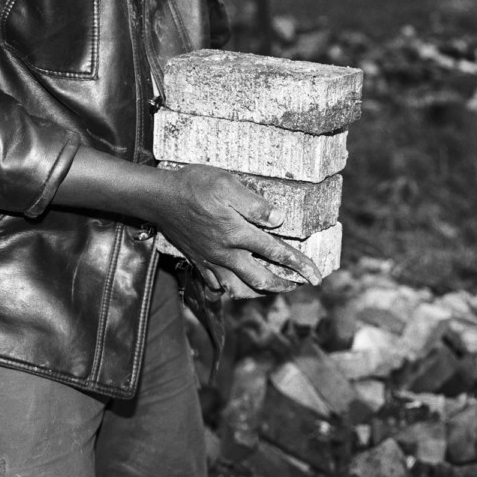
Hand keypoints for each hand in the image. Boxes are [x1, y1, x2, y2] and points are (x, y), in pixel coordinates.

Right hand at [150, 164, 322, 298]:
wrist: (159, 198)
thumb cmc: (193, 186)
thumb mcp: (226, 184)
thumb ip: (254, 204)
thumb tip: (279, 220)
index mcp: (237, 233)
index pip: (276, 253)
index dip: (299, 265)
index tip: (317, 275)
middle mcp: (226, 253)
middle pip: (261, 279)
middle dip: (284, 285)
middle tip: (299, 284)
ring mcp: (210, 261)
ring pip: (239, 288)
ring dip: (260, 291)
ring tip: (273, 287)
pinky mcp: (198, 261)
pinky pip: (217, 285)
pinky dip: (230, 289)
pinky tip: (237, 284)